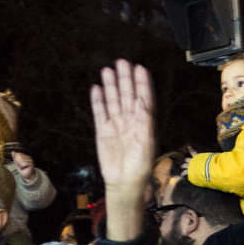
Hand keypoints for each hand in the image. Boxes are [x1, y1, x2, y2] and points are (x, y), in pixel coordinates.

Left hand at [11, 150, 37, 181]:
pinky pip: (24, 163)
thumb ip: (14, 157)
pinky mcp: (31, 164)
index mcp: (25, 156)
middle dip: (18, 162)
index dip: (16, 159)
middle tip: (21, 166)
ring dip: (20, 165)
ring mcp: (30, 160)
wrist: (26, 175)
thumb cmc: (21, 169)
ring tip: (23, 167)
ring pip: (21, 160)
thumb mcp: (16, 163)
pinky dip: (22, 166)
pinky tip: (25, 168)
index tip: (18, 163)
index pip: (18, 154)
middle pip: (19, 156)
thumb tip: (12, 151)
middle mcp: (28, 157)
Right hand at [90, 59, 155, 241]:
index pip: (144, 98)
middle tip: (122, 62)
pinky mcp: (103, 131)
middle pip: (128, 95)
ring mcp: (116, 125)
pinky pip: (100, 112)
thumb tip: (142, 101)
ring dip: (111, 86)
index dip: (142, 83)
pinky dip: (98, 101)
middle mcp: (131, 121)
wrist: (124, 182)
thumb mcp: (146, 142)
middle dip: (125, 79)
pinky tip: (96, 88)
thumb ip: (144, 121)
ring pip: (113, 100)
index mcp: (144, 122)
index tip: (140, 68)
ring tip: (107, 70)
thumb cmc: (140, 165)